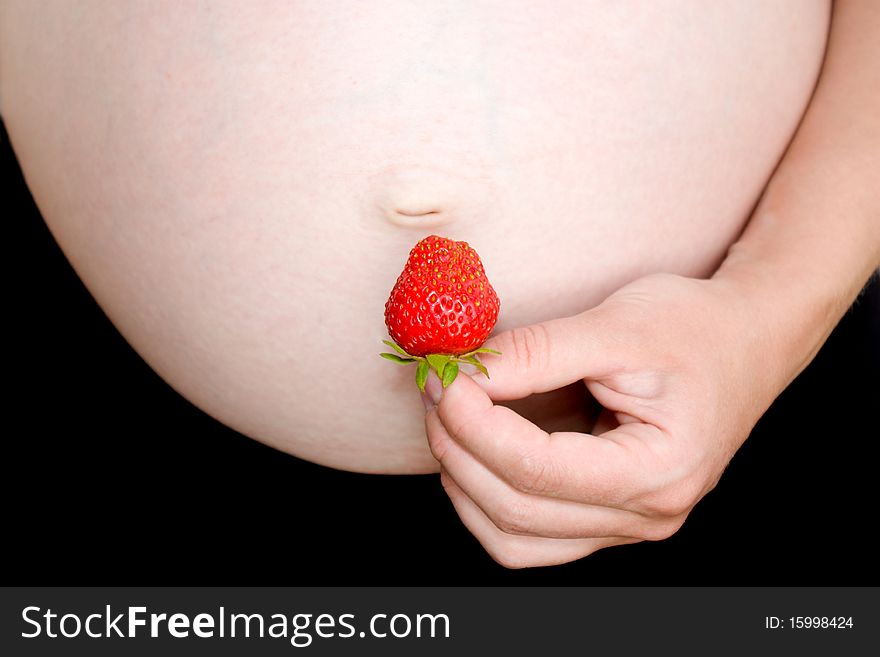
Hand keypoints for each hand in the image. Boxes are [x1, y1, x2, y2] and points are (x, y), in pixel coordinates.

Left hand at [423, 272, 781, 567]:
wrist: (745, 342)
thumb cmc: (693, 328)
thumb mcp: (617, 325)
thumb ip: (536, 352)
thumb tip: (460, 373)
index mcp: (659, 470)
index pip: (535, 470)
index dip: (472, 423)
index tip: (442, 375)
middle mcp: (646, 515)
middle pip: (515, 510)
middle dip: (457, 447)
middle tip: (436, 387)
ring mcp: (627, 525)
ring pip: (513, 538)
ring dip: (464, 481)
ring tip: (448, 417)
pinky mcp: (608, 517)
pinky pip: (528, 535)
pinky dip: (486, 498)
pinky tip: (473, 449)